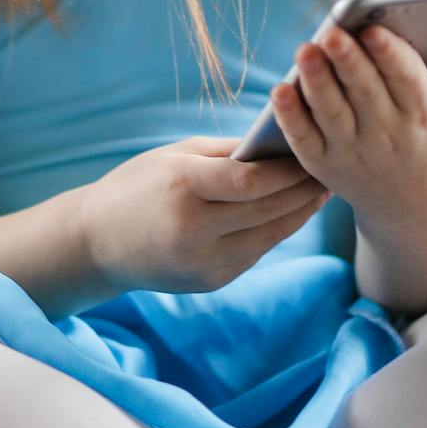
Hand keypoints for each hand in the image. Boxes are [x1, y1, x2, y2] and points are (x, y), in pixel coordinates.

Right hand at [73, 137, 330, 297]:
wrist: (97, 243)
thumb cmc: (138, 186)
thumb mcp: (174, 156)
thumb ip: (227, 153)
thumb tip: (280, 145)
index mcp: (181, 187)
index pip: (250, 181)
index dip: (288, 169)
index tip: (311, 152)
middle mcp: (193, 229)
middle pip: (267, 210)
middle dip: (303, 190)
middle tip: (329, 169)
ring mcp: (203, 262)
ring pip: (270, 237)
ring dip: (299, 213)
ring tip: (319, 191)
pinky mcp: (210, 281)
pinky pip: (255, 253)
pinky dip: (275, 231)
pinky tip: (291, 213)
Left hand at [268, 7, 426, 232]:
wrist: (419, 208)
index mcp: (426, 114)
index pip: (406, 80)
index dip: (390, 55)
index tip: (375, 29)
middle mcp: (389, 136)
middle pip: (365, 93)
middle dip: (349, 63)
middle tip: (333, 32)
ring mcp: (353, 153)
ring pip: (331, 113)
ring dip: (316, 83)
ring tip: (306, 50)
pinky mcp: (324, 165)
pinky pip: (303, 139)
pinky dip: (291, 116)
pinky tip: (280, 89)